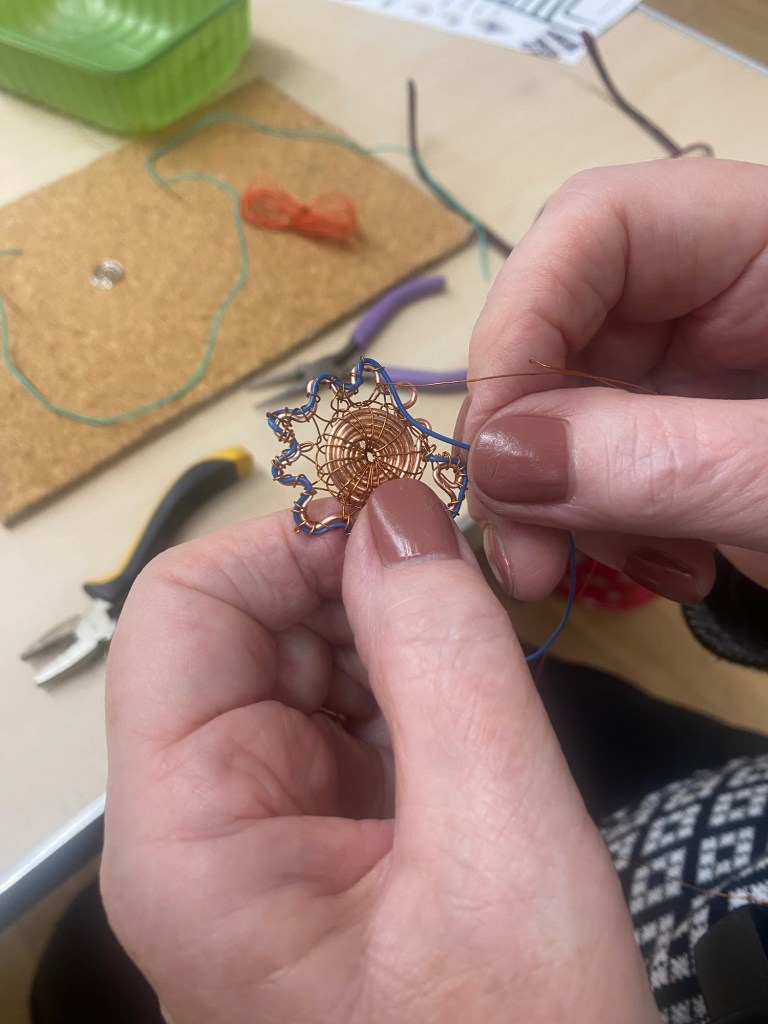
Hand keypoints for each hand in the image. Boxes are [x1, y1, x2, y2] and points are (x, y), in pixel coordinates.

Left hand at [101, 479, 656, 1023]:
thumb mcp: (496, 844)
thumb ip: (444, 659)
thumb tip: (398, 512)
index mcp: (192, 835)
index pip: (186, 612)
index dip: (289, 543)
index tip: (403, 521)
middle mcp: (208, 820)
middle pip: (245, 625)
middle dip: (349, 579)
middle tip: (465, 569)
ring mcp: (270, 824)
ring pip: (306, 655)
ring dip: (389, 623)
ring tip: (480, 638)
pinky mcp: (329, 829)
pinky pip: (354, 705)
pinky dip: (413, 673)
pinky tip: (472, 691)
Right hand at [459, 159, 767, 600]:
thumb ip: (665, 460)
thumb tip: (496, 462)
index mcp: (763, 240)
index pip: (595, 228)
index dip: (520, 326)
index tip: (497, 453)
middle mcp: (719, 291)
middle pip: (567, 332)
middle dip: (532, 453)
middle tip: (524, 560)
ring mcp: (707, 368)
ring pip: (575, 414)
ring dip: (569, 507)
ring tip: (619, 578)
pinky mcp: (701, 436)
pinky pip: (615, 468)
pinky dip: (615, 529)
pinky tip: (668, 573)